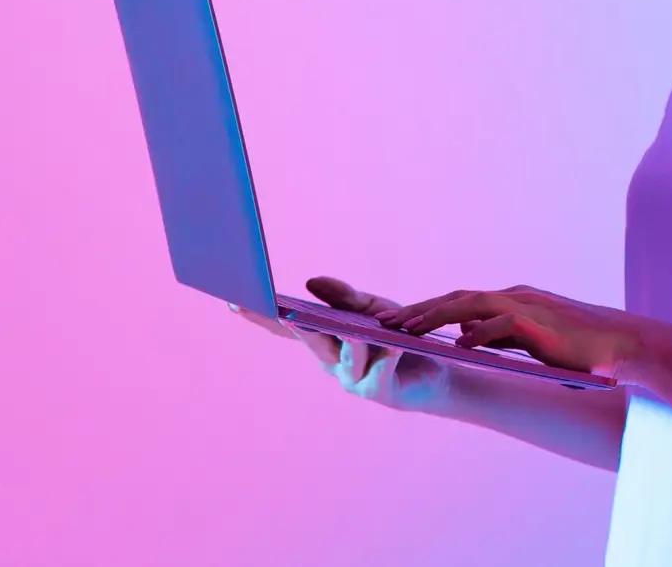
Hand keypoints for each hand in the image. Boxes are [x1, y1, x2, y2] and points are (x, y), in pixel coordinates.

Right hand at [229, 276, 456, 413]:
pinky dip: (385, 360)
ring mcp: (353, 379)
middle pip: (311, 341)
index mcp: (325, 340)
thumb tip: (310, 281)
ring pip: (346, 359)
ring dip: (347, 344)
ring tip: (351, 331)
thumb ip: (345, 298)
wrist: (436, 372)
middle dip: (295, 327)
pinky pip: (380, 374)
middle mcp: (332, 362)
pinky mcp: (380, 391)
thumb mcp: (373, 310)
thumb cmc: (398, 337)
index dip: (263, 316)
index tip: (236, 300)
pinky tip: (393, 347)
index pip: (289, 326)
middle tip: (282, 312)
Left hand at [377, 285, 648, 380]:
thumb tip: (468, 337)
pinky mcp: (541, 323)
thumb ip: (503, 336)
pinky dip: (480, 331)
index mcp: (513, 301)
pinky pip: (503, 324)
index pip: (461, 302)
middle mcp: (516, 297)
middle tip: (387, 322)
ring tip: (407, 329)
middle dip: (419, 309)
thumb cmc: (581, 348)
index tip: (398, 322)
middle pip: (457, 298)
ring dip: (435, 315)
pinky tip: (460, 344)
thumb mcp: (532, 340)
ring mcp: (528, 307)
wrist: (622, 346)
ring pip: (471, 304)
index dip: (427, 310)